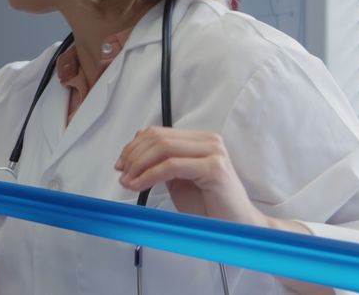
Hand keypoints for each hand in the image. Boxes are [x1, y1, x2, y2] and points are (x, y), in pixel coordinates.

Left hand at [115, 126, 267, 225]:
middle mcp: (209, 141)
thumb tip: (138, 148)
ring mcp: (213, 152)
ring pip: (163, 148)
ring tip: (127, 181)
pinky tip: (138, 185)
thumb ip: (163, 163)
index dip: (135, 146)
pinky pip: (171, 167)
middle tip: (121, 172)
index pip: (159, 133)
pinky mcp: (213, 168)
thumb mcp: (179, 180)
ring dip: (139, 165)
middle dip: (133, 155)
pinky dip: (149, 175)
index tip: (121, 163)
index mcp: (201, 140)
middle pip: (158, 138)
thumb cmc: (209, 207)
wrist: (237, 227)